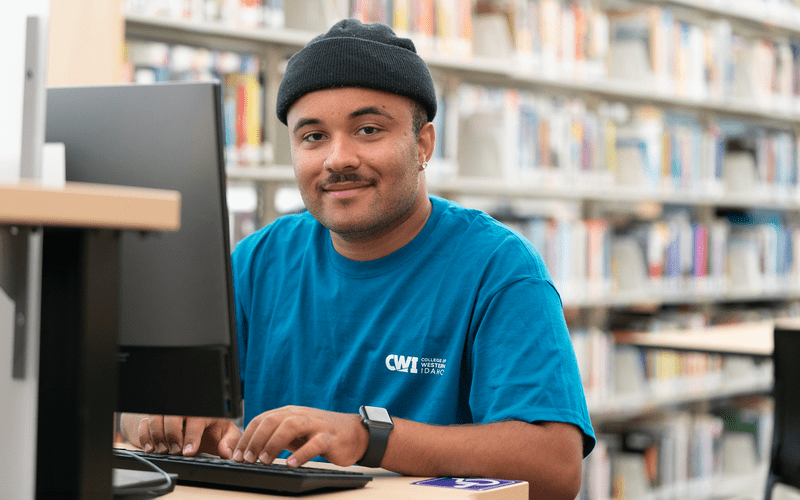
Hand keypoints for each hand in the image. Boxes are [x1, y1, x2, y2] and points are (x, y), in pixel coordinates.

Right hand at [120, 413, 241, 457]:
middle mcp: (185, 408)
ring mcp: (168, 411)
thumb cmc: (211, 429)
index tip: (188, 452)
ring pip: (156, 417)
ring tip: (163, 450)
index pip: (196, 419)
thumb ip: (229, 442)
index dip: (191, 436)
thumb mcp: (225, 433)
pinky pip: (144, 422)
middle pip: (173, 415)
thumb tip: (228, 452)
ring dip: (157, 435)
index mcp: (204, 411)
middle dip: (172, 435)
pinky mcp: (155, 417)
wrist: (196, 424)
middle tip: (175, 452)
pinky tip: (150, 448)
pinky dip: (145, 435)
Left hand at [233, 406, 367, 467]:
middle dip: (256, 440)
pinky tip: (291, 464)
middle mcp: (301, 415)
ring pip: (290, 427)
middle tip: (247, 459)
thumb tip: (250, 449)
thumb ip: (276, 435)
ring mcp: (316, 425)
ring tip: (264, 461)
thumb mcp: (296, 432)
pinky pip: (314, 443)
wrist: (355, 433)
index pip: (262, 419)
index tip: (237, 454)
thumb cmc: (322, 433)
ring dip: (273, 444)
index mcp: (289, 413)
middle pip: (272, 421)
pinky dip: (301, 454)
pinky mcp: (329, 437)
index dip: (247, 437)